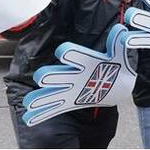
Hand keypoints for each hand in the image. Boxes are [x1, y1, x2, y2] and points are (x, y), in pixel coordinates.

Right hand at [22, 24, 136, 125]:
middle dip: (51, 75)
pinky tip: (29, 118)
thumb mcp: (118, 55)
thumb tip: (120, 31)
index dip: (71, 53)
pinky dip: (42, 113)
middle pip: (60, 74)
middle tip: (41, 77)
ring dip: (42, 97)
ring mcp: (72, 88)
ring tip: (29, 101)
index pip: (77, 56)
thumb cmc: (116, 66)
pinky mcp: (72, 101)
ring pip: (54, 92)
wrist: (119, 83)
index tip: (63, 52)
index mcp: (86, 61)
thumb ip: (117, 44)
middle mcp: (75, 74)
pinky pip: (55, 107)